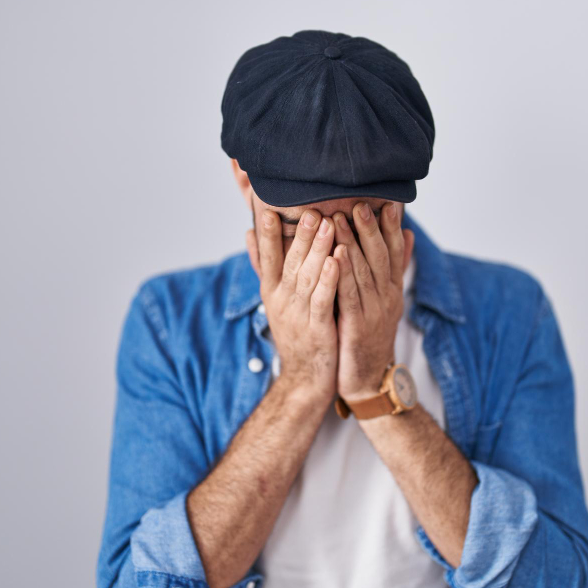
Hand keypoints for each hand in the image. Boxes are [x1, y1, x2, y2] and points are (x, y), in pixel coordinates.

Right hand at [246, 209, 338, 406]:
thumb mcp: (274, 298)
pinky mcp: (318, 329)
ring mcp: (298, 315)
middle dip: (300, 235)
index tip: (270, 211)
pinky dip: (329, 279)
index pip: (267, 258)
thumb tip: (249, 233)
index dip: (269, 236)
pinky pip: (323, 300)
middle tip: (310, 209)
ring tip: (328, 225)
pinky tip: (338, 260)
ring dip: (318, 250)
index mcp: (272, 291)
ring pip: (307, 277)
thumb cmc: (295, 332)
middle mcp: (282, 301)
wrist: (305, 378)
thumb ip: (264, 265)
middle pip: (290, 262)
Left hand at [331, 201, 413, 402]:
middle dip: (370, 228)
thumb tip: (408, 234)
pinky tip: (335, 255)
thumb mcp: (385, 301)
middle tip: (360, 201)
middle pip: (381, 257)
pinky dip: (343, 274)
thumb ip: (393, 269)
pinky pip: (349, 296)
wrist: (366, 381)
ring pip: (364, 272)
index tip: (388, 200)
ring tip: (341, 219)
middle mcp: (386, 298)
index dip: (391, 226)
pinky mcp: (356, 327)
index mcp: (392, 291)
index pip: (395, 252)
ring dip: (353, 243)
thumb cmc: (369, 337)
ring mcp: (373, 313)